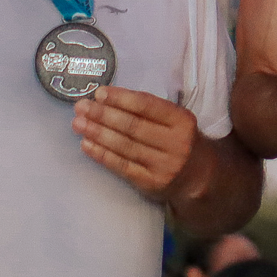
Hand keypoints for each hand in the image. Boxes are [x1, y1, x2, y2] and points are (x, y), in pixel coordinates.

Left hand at [73, 86, 198, 200]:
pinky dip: (102, 155)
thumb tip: (107, 99)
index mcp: (182, 120)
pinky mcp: (151, 183)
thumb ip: (150, 110)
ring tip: (78, 124)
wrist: (198, 176)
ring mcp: (164, 165)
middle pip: (133, 126)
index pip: (148, 106)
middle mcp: (175, 143)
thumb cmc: (180, 140)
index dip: (121, 99)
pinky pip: (122, 166)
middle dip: (103, 115)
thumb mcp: (177, 120)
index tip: (99, 93)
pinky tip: (86, 145)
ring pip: (125, 146)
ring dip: (98, 133)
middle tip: (81, 107)